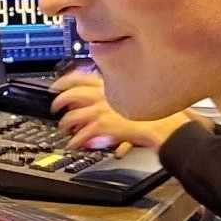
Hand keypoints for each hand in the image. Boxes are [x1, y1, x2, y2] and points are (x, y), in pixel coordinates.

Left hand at [49, 70, 191, 151]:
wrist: (166, 125)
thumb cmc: (156, 112)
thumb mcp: (136, 95)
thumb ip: (118, 95)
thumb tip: (105, 103)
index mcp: (112, 84)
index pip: (82, 76)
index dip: (65, 80)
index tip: (56, 84)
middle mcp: (105, 95)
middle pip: (72, 94)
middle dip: (59, 101)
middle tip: (55, 108)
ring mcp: (103, 110)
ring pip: (73, 115)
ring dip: (65, 123)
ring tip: (64, 128)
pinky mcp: (104, 127)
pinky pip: (81, 135)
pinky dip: (74, 140)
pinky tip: (74, 144)